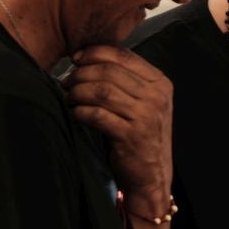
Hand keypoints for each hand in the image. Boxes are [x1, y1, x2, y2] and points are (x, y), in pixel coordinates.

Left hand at [63, 46, 173, 213]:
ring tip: (69, 98)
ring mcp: (147, 117)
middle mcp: (158, 98)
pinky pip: (97, 115)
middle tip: (67, 82)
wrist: (151, 175)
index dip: (94, 53)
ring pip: (101, 91)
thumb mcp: (144, 103)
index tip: (75, 59)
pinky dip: (80, 112)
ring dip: (78, 92)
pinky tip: (75, 114)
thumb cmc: (141, 136)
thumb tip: (85, 58)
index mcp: (161, 84)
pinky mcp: (132, 136)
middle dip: (81, 74)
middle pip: (109, 71)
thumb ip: (126, 81)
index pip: (124, 55)